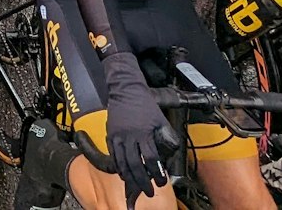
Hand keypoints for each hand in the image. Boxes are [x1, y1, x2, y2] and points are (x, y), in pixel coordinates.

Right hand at [102, 52, 176, 201]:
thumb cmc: (144, 104)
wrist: (125, 90)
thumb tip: (170, 150)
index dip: (156, 172)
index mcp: (144, 133)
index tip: (161, 181)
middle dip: (142, 180)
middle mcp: (129, 136)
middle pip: (135, 164)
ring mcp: (118, 136)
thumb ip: (165, 135)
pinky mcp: (110, 135)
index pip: (151, 158)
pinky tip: (123, 173)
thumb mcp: (160, 119)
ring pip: (122, 162)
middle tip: (149, 191)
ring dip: (130, 177)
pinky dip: (118, 167)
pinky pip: (113, 155)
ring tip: (135, 186)